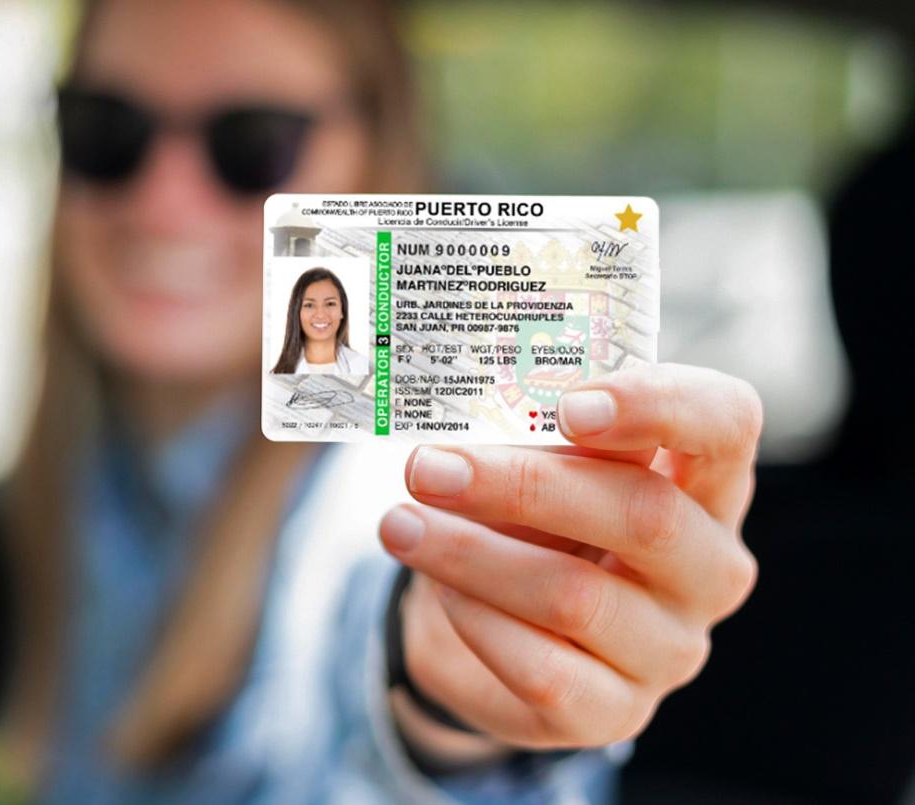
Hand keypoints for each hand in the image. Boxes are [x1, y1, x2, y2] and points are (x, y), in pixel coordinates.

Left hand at [378, 363, 760, 750]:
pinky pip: (544, 669)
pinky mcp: (616, 713)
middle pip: (643, 515)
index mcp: (708, 480)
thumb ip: (536, 436)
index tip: (570, 405)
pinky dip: (478, 623)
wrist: (505, 631)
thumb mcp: (543, 465)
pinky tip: (440, 594)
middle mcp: (711, 567)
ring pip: (577, 598)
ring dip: (471, 556)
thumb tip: (462, 416)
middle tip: (426, 467)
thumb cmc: (535, 522)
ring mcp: (671, 648)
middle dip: (522, 486)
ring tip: (399, 526)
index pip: (727, 422)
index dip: (659, 406)